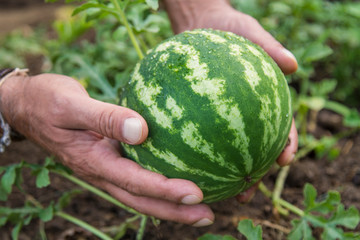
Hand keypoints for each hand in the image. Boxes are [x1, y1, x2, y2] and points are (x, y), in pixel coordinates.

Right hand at [0, 74, 213, 226]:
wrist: (27, 106)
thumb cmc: (46, 102)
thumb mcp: (71, 104)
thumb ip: (105, 117)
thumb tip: (142, 130)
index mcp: (93, 162)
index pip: (134, 182)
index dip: (165, 190)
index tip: (197, 193)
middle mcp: (102, 171)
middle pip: (141, 199)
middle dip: (174, 211)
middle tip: (207, 215)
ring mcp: (105, 167)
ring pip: (140, 193)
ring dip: (169, 203)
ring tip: (201, 207)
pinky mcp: (109, 158)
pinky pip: (137, 175)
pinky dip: (158, 182)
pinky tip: (178, 175)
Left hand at [164, 0, 298, 201]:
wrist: (201, 23)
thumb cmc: (228, 26)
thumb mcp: (249, 31)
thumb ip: (269, 46)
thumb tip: (292, 65)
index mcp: (265, 100)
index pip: (282, 126)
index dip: (286, 144)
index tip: (284, 160)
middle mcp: (245, 114)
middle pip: (255, 151)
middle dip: (253, 175)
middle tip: (246, 193)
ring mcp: (223, 117)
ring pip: (227, 152)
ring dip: (225, 176)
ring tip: (217, 193)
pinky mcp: (200, 114)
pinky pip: (198, 135)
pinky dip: (195, 152)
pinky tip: (184, 166)